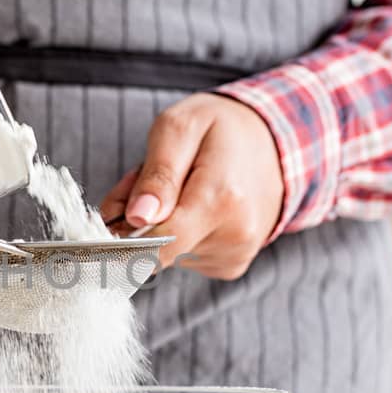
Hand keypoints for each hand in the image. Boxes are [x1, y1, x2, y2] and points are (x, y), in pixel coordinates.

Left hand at [99, 95, 284, 280]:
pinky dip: (177, 235)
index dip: (123, 232)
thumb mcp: (180, 127)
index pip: (156, 243)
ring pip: (167, 254)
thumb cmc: (221, 128)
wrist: (274, 142)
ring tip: (180, 189)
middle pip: (155, 248)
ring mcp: (235, 255)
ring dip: (159, 225)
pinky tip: (194, 207)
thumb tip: (138, 217)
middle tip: (146, 181)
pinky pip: (184, 258)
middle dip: (139, 220)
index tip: (117, 208)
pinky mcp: (230, 265)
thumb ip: (157, 174)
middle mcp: (235, 235)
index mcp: (222, 199)